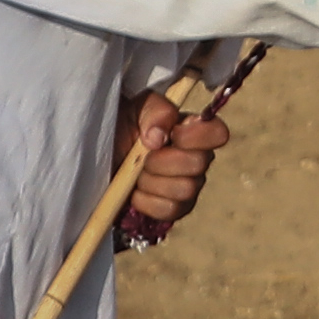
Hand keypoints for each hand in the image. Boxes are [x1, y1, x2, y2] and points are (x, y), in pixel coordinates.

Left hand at [111, 85, 232, 249]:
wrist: (100, 157)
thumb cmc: (121, 127)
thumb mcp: (134, 108)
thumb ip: (154, 112)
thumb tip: (158, 138)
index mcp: (193, 130)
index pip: (218, 133)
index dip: (197, 136)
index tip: (172, 134)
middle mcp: (197, 159)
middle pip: (198, 164)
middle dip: (162, 161)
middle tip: (143, 157)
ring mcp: (188, 186)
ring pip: (185, 189)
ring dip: (152, 181)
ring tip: (136, 175)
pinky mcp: (174, 210)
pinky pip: (170, 210)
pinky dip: (147, 201)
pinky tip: (135, 192)